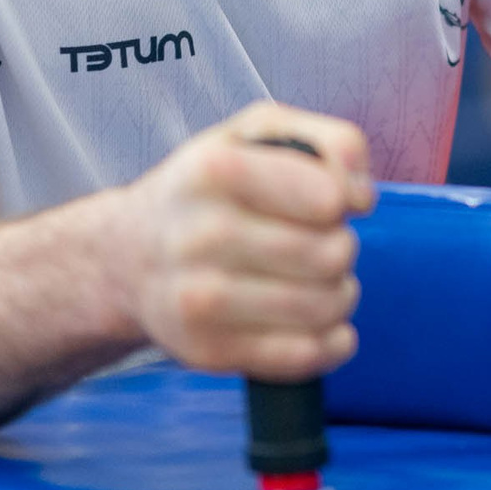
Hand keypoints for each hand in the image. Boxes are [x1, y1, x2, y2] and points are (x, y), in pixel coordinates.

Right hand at [113, 102, 373, 381]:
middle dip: (341, 248)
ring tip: (318, 281)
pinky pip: (304, 357)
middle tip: (318, 245)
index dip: (342, 199)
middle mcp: (199, 235)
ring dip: (340, 295)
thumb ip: (332, 142)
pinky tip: (321, 324)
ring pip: (325, 307)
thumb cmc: (213, 188)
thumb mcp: (263, 133)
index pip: (329, 197)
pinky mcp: (207, 351)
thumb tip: (361, 198)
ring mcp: (198, 299)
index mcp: (215, 170)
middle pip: (332, 254)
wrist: (128, 253)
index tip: (324, 202)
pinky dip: (332, 343)